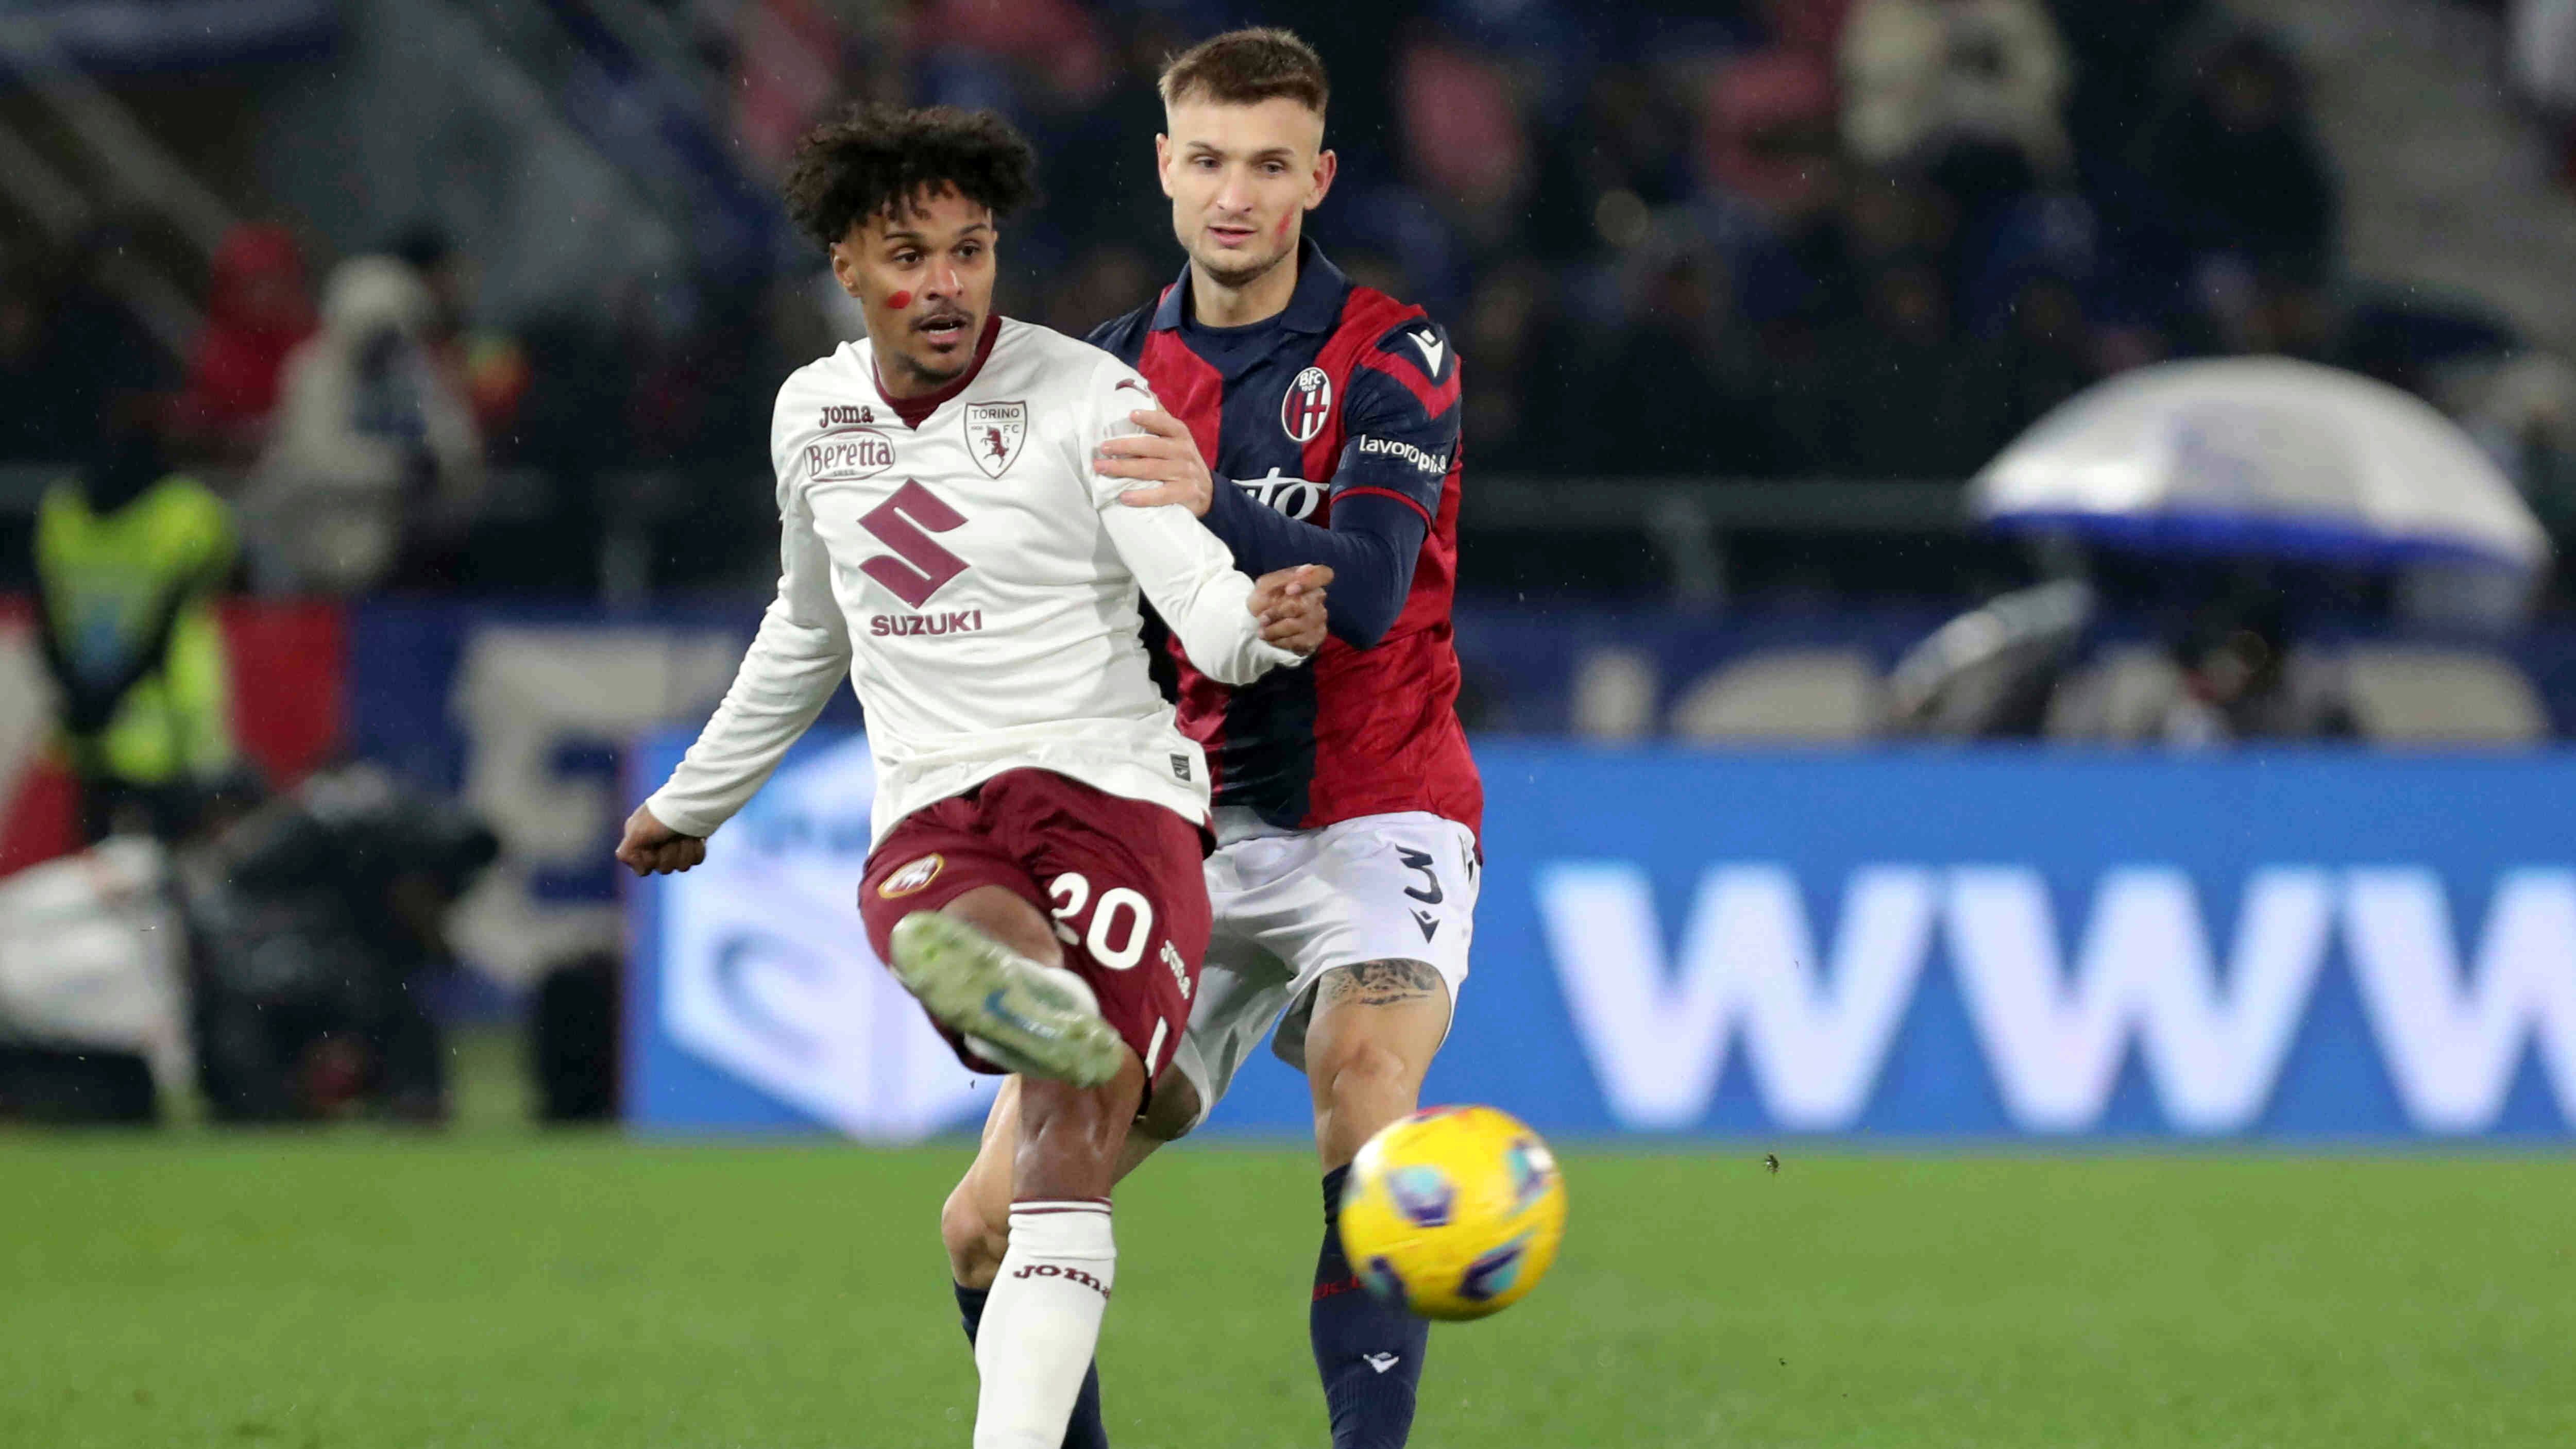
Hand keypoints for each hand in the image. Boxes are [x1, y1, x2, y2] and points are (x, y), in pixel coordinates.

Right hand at [615, 804, 706, 876]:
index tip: (651, 846)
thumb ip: (626, 853)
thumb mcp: (636, 833)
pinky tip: (695, 838)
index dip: (650, 861)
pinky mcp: (693, 844)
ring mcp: (677, 845)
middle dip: (669, 854)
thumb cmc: (661, 817)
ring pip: (682, 867)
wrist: (691, 802)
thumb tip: (641, 871)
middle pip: (664, 869)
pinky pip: (696, 860)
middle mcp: (657, 845)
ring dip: (684, 851)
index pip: (644, 870)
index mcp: (640, 842)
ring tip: (685, 836)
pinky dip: (696, 849)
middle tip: (671, 837)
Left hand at [1100, 410, 1214, 515]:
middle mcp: (1183, 451)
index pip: (1165, 423)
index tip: (1131, 415)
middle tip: (1103, 448)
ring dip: (1124, 469)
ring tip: (1102, 468)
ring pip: (1152, 469)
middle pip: (1152, 447)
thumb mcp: (1176, 438)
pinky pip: (1162, 495)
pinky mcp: (1185, 493)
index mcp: (1180, 434)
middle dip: (1125, 446)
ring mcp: (1185, 473)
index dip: (1150, 418)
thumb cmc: (1181, 460)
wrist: (1208, 491)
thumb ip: (1161, 418)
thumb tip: (1142, 390)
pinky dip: (1142, 497)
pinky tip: (1124, 497)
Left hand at [1248, 564, 1331, 656]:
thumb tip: (1306, 569)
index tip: (1290, 589)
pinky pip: (1301, 641)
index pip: (1323, 574)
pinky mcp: (1317, 636)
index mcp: (1309, 579)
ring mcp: (1320, 618)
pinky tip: (1272, 639)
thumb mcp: (1265, 586)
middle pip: (1304, 604)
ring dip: (1276, 630)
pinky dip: (1281, 641)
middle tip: (1262, 619)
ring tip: (1262, 632)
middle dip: (1279, 613)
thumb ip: (1281, 577)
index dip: (1310, 581)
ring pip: (1301, 625)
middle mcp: (1318, 597)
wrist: (1261, 624)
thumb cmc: (1265, 600)